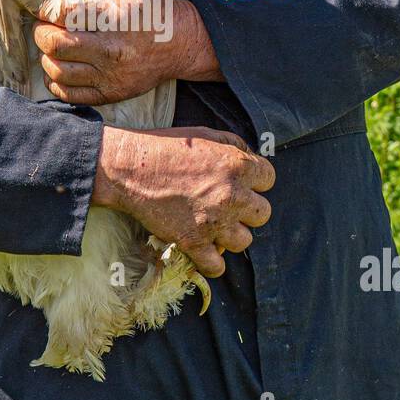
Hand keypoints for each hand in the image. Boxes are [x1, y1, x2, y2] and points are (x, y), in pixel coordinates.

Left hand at [33, 0, 222, 104]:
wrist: (182, 44)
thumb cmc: (155, 12)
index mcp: (115, 20)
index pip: (65, 15)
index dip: (47, 11)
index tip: (45, 10)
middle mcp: (110, 50)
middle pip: (56, 45)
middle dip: (41, 34)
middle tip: (42, 28)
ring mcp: (110, 76)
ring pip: (58, 71)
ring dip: (46, 58)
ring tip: (50, 49)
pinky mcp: (111, 93)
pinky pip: (70, 94)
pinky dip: (56, 82)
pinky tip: (57, 70)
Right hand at [92, 125, 274, 277]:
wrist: (130, 168)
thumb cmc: (166, 147)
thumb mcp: (206, 134)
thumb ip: (235, 146)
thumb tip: (252, 158)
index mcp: (238, 166)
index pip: (269, 180)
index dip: (255, 182)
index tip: (242, 184)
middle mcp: (232, 195)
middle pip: (263, 214)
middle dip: (247, 210)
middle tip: (228, 206)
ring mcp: (214, 222)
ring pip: (244, 241)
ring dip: (231, 235)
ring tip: (216, 227)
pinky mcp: (193, 242)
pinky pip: (217, 266)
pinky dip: (212, 263)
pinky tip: (206, 252)